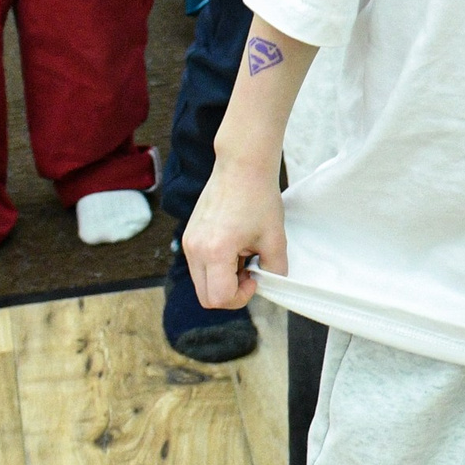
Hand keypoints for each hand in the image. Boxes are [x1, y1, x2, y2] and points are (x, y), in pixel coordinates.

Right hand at [183, 152, 284, 309]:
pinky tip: (234, 248)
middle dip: (230, 292)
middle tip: (250, 271)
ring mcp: (189, 242)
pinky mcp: (189, 236)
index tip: (255, 277)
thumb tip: (269, 284)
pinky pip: (199, 266)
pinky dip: (216, 267)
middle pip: (206, 297)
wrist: (242, 166)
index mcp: (215, 252)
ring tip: (244, 256)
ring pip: (201, 282)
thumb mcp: (275, 238)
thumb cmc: (259, 198)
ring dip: (223, 279)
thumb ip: (275, 269)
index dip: (241, 296)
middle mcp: (195, 250)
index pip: (219, 298)